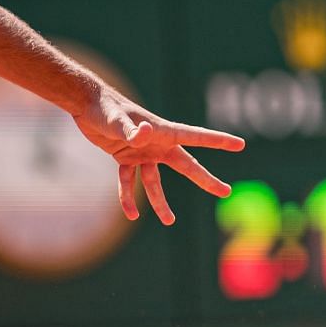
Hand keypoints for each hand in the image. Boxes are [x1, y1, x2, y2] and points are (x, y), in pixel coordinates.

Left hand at [71, 90, 244, 224]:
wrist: (85, 105)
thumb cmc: (105, 108)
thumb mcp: (117, 120)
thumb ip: (130, 130)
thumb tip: (144, 133)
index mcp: (162, 131)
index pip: (195, 136)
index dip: (218, 140)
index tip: (240, 144)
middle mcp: (156, 143)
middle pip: (185, 164)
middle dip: (205, 179)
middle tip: (226, 192)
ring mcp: (142, 152)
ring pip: (155, 181)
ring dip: (160, 201)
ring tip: (170, 221)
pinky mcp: (125, 157)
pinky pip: (129, 180)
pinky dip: (127, 196)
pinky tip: (130, 214)